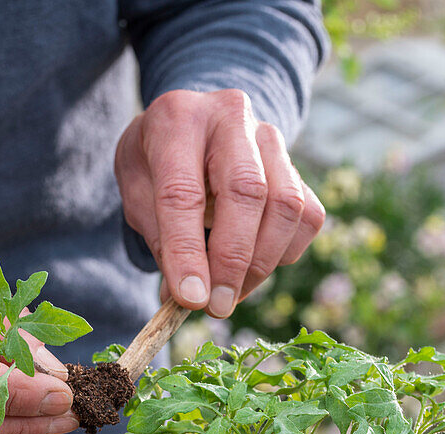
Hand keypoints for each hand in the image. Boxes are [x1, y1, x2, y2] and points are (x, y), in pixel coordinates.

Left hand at [115, 89, 325, 316]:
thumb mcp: (137, 192)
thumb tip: (188, 298)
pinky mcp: (297, 164)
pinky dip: (284, 253)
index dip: (187, 251)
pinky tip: (253, 268)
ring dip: (261, 263)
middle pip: (246, 192)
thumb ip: (160, 239)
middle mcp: (231, 117)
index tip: (190, 299)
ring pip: (287, 205)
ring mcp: (272, 138)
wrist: (192, 126)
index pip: (183, 192)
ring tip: (230, 293)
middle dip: (233, 259)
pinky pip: (307, 216)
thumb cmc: (157, 163)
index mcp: (178, 120)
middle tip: (217, 305)